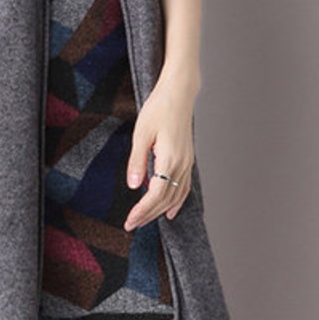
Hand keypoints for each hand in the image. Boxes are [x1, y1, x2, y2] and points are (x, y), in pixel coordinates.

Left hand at [122, 75, 196, 228]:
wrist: (179, 93)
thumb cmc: (159, 108)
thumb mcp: (141, 133)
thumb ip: (137, 161)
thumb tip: (133, 186)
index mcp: (169, 159)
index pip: (155, 195)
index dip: (143, 211)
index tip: (130, 221)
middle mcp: (182, 164)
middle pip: (166, 199)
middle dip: (148, 215)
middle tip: (131, 225)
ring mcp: (187, 163)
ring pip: (176, 196)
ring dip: (160, 211)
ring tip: (145, 220)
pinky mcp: (188, 159)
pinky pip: (184, 187)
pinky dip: (177, 202)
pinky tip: (171, 210)